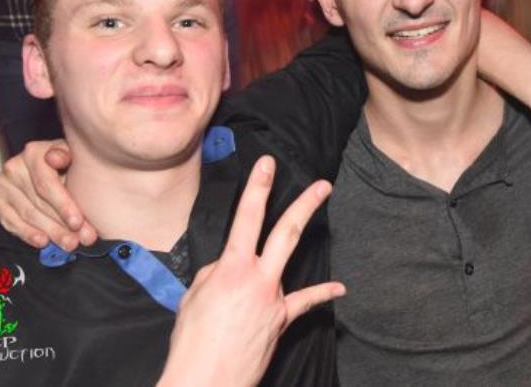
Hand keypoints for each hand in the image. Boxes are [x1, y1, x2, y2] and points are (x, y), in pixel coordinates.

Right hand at [0, 140, 95, 249]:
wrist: (45, 164)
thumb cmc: (65, 161)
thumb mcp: (73, 154)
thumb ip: (68, 156)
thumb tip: (58, 159)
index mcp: (34, 152)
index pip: (47, 184)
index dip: (63, 205)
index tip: (77, 223)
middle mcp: (14, 167)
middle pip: (38, 203)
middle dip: (61, 225)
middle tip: (79, 240)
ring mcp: (2, 184)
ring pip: (27, 215)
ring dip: (49, 232)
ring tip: (68, 244)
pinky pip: (11, 221)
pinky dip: (28, 234)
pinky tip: (43, 242)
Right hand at [157, 155, 344, 386]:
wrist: (205, 381)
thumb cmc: (191, 342)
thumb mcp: (193, 297)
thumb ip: (214, 273)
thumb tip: (229, 265)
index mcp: (231, 269)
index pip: (247, 218)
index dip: (258, 188)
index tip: (268, 164)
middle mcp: (258, 279)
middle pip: (286, 232)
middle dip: (304, 204)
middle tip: (322, 184)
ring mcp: (274, 298)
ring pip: (295, 257)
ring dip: (312, 233)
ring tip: (326, 222)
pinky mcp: (281, 320)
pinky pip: (304, 302)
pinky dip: (321, 293)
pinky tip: (339, 288)